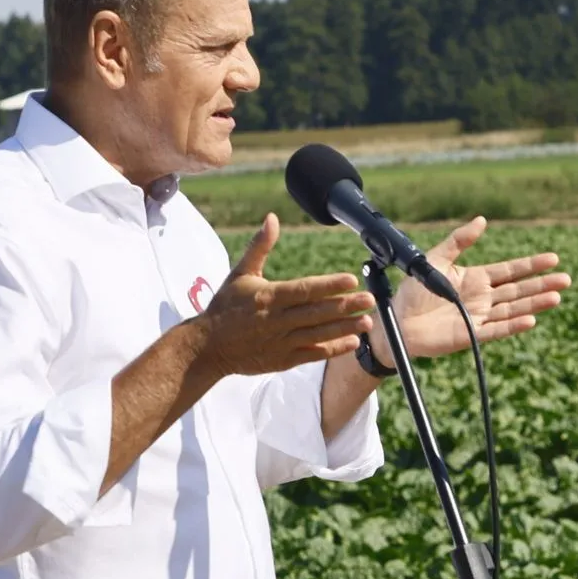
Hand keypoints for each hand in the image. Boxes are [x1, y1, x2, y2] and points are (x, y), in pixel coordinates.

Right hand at [195, 213, 374, 377]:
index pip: (304, 289)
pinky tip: (352, 342)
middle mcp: (277, 320)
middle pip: (317, 312)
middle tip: (370, 299)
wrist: (208, 346)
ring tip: (368, 321)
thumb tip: (272, 218)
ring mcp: (281, 342)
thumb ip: (260, 246)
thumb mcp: (240, 273)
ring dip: (345, 328)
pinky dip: (332, 349)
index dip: (329, 285)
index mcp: (269, 296)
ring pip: (319, 334)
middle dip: (346, 306)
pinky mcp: (282, 360)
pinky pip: (312, 354)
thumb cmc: (225, 307)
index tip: (351, 280)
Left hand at [367, 216, 570, 367]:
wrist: (396, 322)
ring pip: (512, 309)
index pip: (510, 271)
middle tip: (565, 278)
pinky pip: (496, 330)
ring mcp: (478, 317)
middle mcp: (482, 298)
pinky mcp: (471, 334)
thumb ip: (459, 241)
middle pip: (518, 290)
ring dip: (534, 303)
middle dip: (541, 284)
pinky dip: (513, 325)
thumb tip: (482, 220)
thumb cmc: (413, 291)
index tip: (552, 259)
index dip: (531, 265)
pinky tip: (530, 319)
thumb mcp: (436, 260)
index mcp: (475, 279)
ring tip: (556, 297)